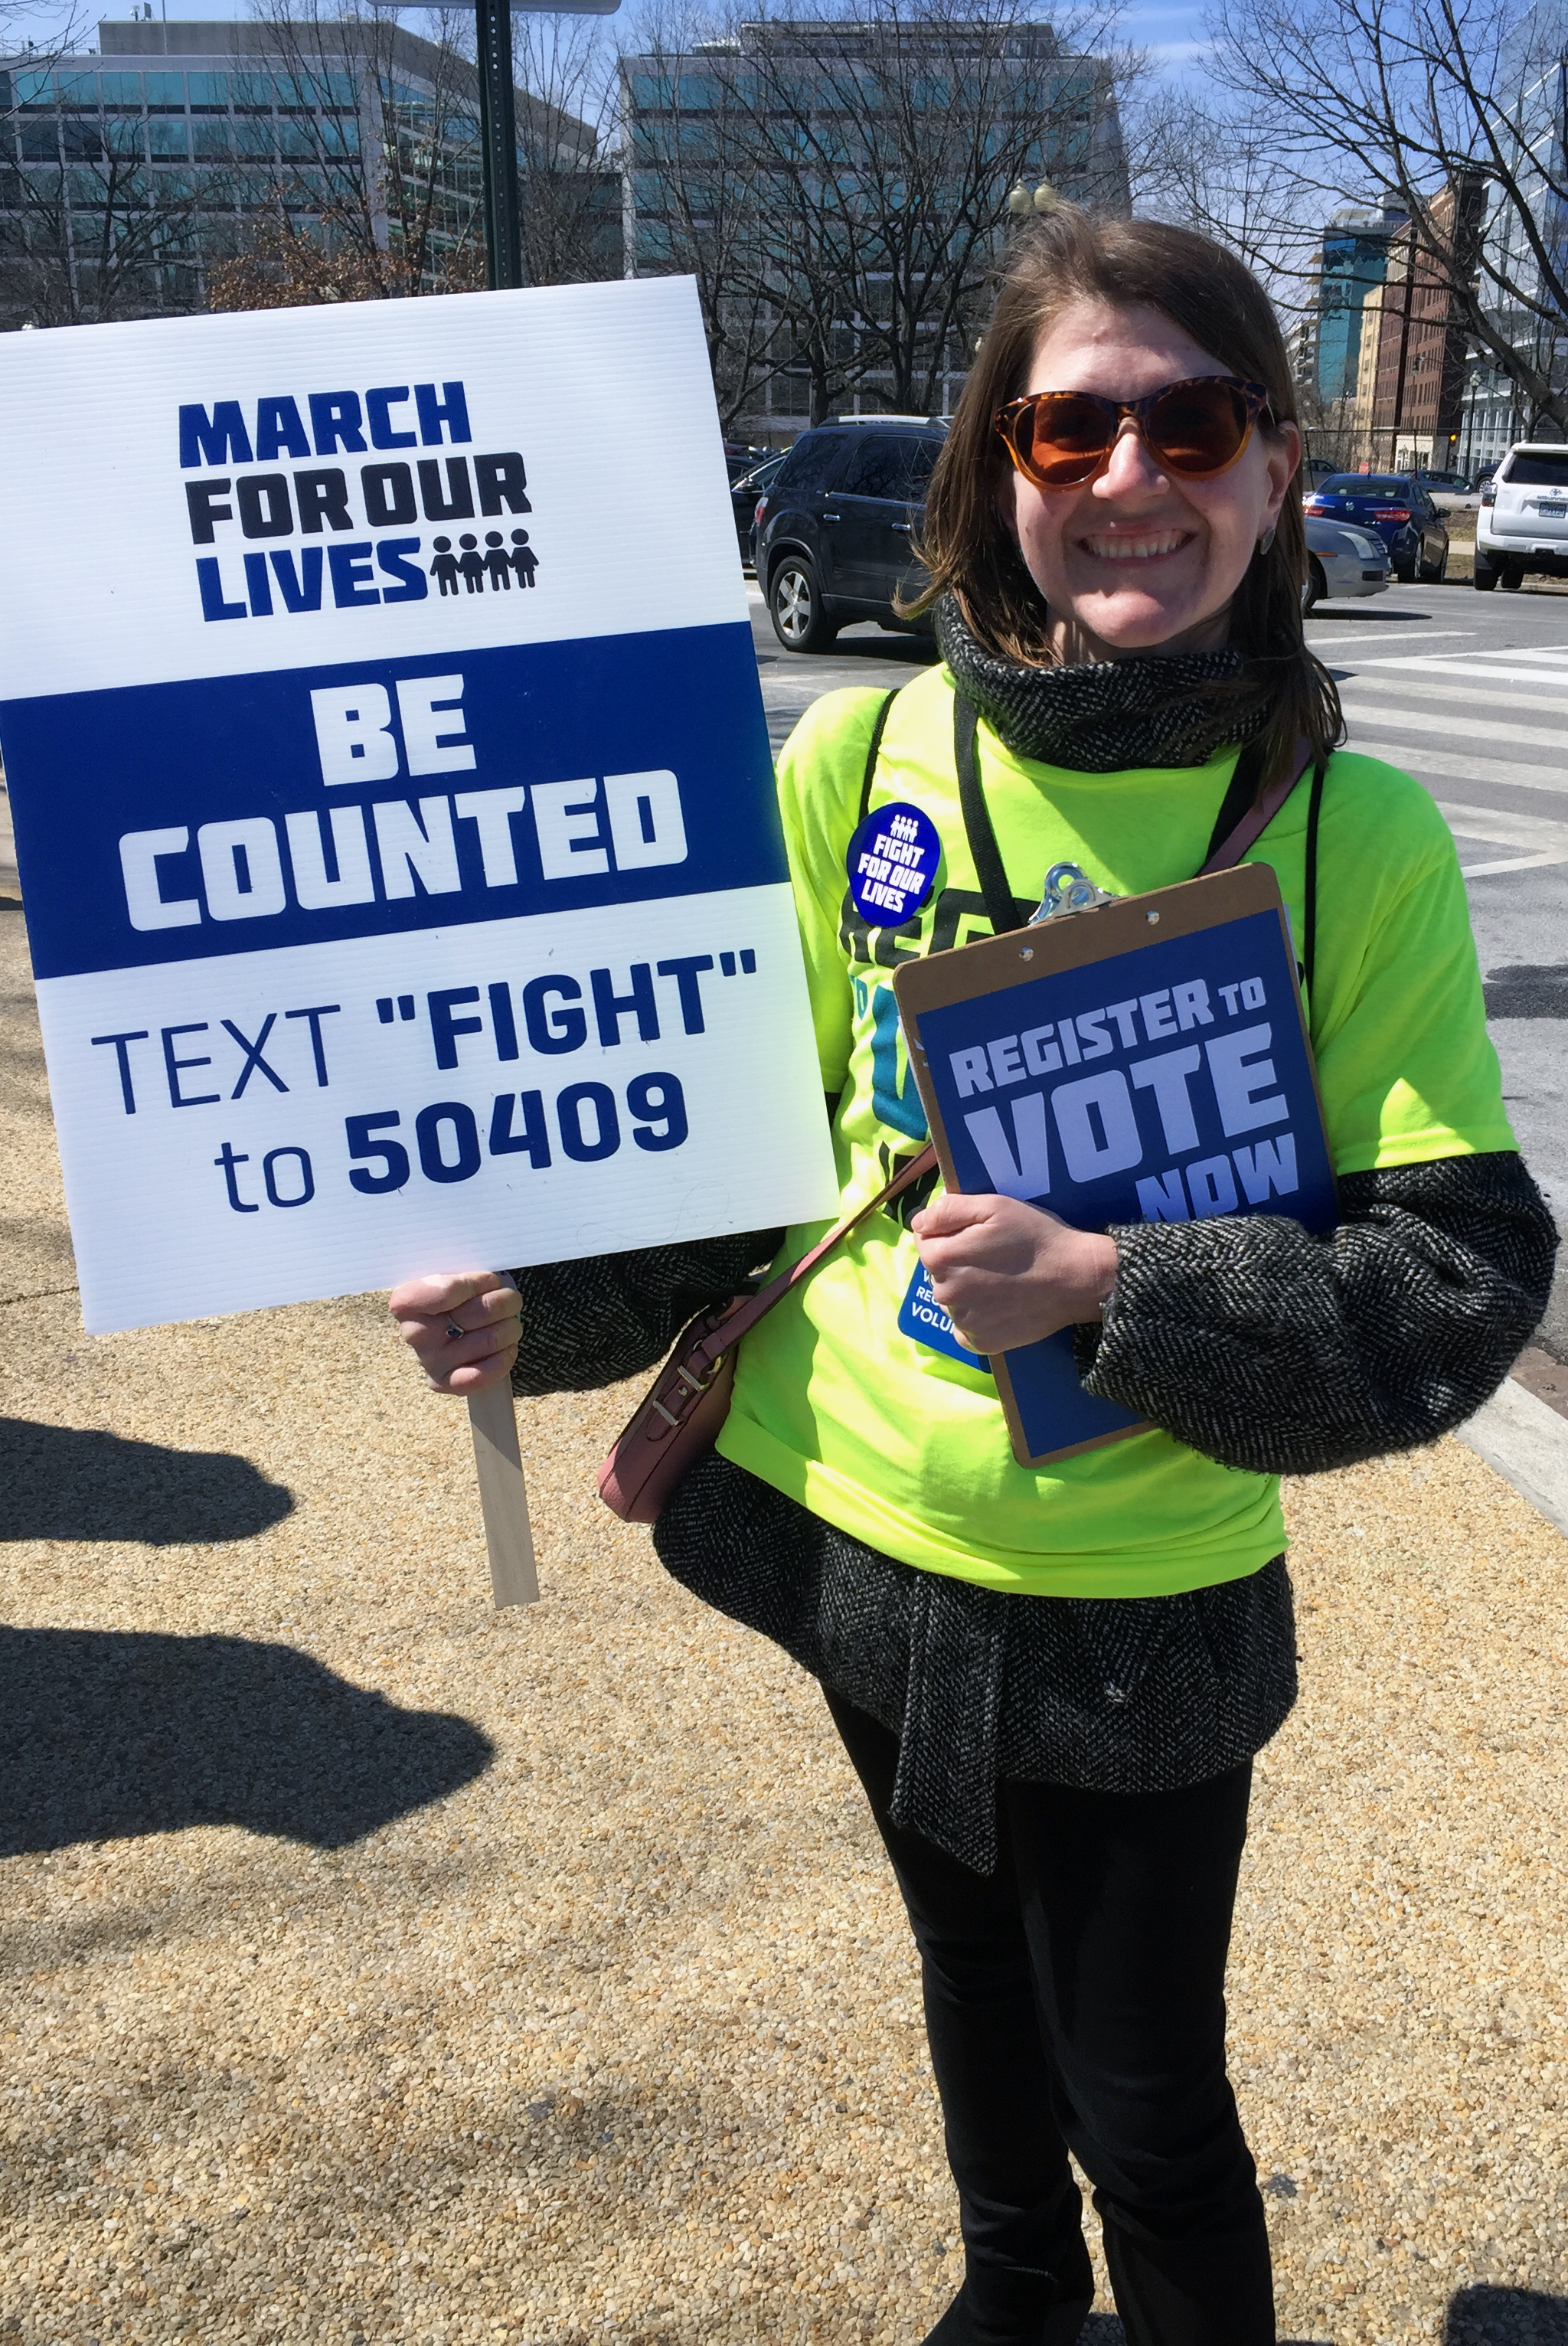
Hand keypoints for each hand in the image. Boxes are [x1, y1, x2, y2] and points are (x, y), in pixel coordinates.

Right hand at [388, 1270, 521, 1394]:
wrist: (452, 1332)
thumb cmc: (457, 1299)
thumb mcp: (455, 1276)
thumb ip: (466, 1272)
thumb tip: (494, 1279)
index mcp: (408, 1300)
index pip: (446, 1291)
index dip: (477, 1284)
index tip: (490, 1280)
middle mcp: (414, 1333)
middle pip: (476, 1314)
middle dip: (505, 1302)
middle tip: (511, 1298)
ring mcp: (429, 1361)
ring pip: (490, 1340)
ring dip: (511, 1327)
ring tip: (511, 1321)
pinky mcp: (445, 1383)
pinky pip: (484, 1373)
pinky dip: (505, 1356)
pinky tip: (507, 1346)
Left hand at [911, 1192, 1117, 1354]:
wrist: (1075, 1278)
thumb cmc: (1035, 1237)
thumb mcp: (993, 1206)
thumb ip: (947, 1210)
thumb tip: (919, 1223)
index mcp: (941, 1259)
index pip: (925, 1240)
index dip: (950, 1233)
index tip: (978, 1235)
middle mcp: (944, 1294)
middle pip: (938, 1272)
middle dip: (957, 1262)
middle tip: (995, 1258)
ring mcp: (962, 1322)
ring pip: (952, 1300)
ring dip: (967, 1290)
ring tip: (1001, 1282)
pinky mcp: (981, 1343)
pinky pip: (965, 1329)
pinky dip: (977, 1319)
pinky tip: (1001, 1306)